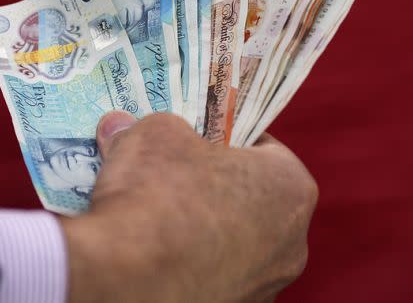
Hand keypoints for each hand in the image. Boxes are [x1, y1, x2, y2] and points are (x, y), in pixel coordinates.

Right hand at [59, 111, 317, 301]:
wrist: (125, 279)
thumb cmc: (157, 193)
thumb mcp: (154, 134)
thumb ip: (151, 126)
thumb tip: (120, 126)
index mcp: (291, 187)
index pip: (264, 149)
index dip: (225, 138)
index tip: (194, 138)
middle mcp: (292, 244)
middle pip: (251, 199)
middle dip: (214, 185)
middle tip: (171, 174)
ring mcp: (265, 288)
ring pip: (235, 243)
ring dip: (203, 228)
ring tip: (154, 218)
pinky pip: (214, 277)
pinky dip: (192, 265)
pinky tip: (154, 255)